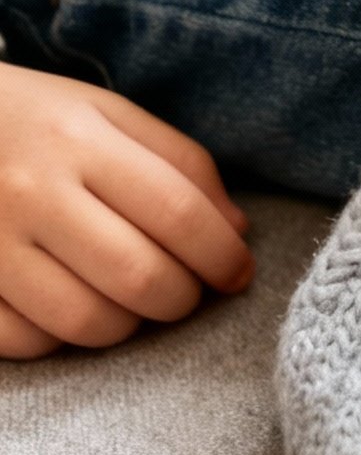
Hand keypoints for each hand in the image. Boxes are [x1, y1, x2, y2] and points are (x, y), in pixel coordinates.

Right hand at [0, 65, 252, 359]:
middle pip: (139, 278)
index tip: (237, 272)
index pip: (177, 212)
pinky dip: (61, 339)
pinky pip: (28, 342)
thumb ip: (179, 162)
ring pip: (87, 322)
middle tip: (186, 290)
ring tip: (130, 301)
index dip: (222, 254)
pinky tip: (70, 306)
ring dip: (128, 325)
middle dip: (182, 298)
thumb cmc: (35, 120)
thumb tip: (236, 231)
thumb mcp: (106, 113)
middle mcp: (32, 191)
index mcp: (78, 139)